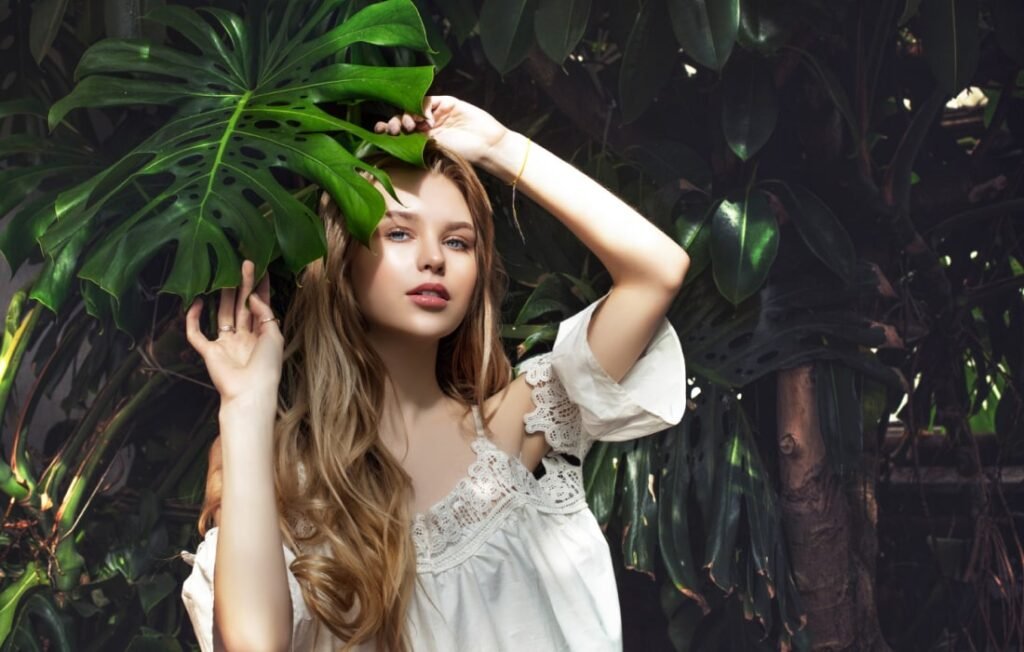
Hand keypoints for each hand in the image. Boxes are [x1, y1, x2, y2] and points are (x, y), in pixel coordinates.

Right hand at [185, 260, 282, 406]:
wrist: (250, 391)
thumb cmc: (267, 366)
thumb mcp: (273, 336)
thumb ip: (264, 313)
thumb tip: (251, 297)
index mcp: (261, 336)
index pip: (261, 307)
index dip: (261, 289)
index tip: (262, 269)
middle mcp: (243, 338)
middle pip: (242, 306)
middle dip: (243, 285)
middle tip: (244, 263)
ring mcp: (225, 344)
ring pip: (222, 314)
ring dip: (224, 295)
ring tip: (225, 274)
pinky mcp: (209, 352)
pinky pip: (196, 333)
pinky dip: (193, 318)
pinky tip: (196, 302)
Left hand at [373, 95, 508, 167]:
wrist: (487, 146)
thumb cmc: (464, 155)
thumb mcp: (436, 151)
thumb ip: (417, 143)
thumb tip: (393, 140)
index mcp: (421, 137)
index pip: (400, 130)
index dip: (387, 128)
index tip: (379, 131)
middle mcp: (427, 123)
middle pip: (403, 116)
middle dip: (395, 121)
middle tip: (393, 129)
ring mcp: (437, 112)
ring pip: (414, 106)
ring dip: (407, 113)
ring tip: (410, 125)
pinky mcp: (448, 102)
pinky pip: (430, 100)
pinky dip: (424, 106)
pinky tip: (426, 118)